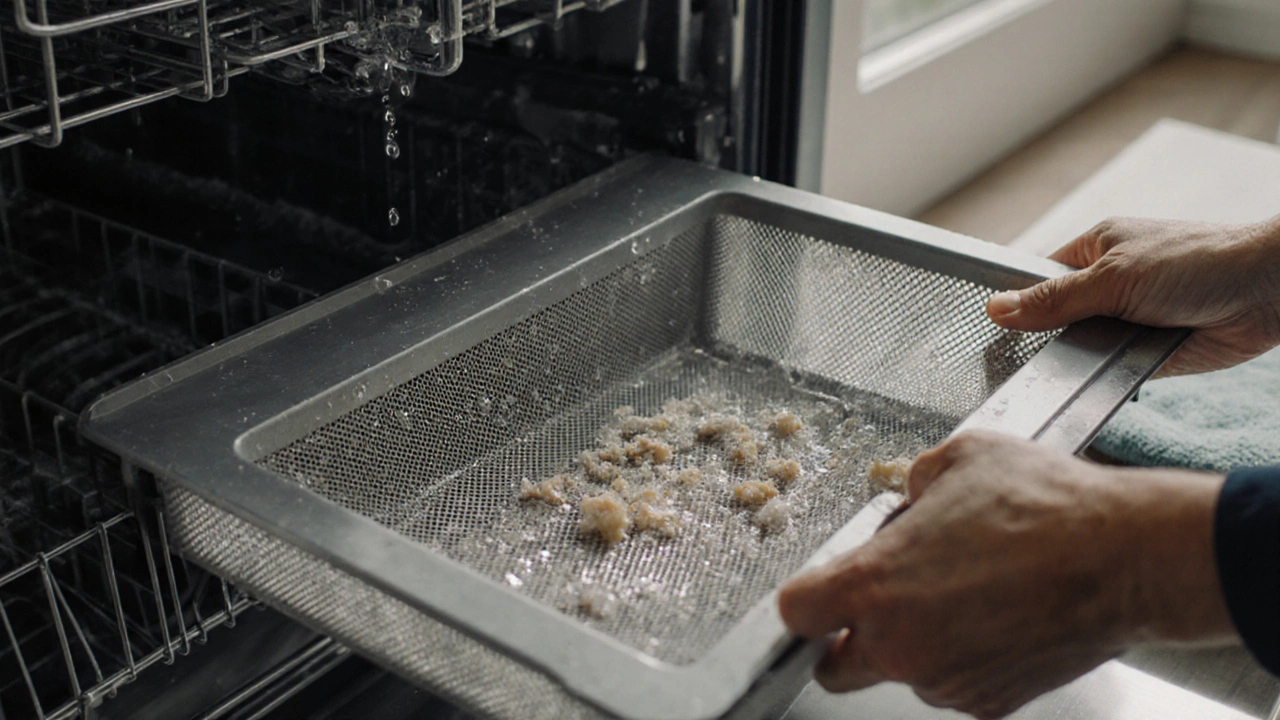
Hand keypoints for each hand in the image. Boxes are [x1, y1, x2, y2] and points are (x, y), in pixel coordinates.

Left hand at [777, 431, 1232, 719]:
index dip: (807, 596)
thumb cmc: (1046, 505)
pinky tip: (994, 614)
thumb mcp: (958, 459)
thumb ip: (913, 481)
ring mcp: (945, 680)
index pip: (796, 612)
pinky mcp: (989, 702)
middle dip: (848, 638)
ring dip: (915, 641)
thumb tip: (909, 497)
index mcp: (875, 585)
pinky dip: (961, 656)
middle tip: (880, 600)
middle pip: (835, 667)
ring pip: (901, 671)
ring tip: (963, 590)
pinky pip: (952, 682)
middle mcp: (901, 644)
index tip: (821, 587)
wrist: (1126, 557)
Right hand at [986, 215, 1279, 376]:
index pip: (1038, 277)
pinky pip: (1112, 368)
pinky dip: (1109, 374)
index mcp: (1095, 250)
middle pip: (1056, 318)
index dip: (1018, 301)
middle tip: (1034, 353)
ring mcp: (1128, 318)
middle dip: (1050, 336)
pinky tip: (1102, 376)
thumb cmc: (1198, 261)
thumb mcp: (1113, 277)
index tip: (995, 329)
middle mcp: (1109, 284)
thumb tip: (997, 309)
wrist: (1266, 292)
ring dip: (1084, 357)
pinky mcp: (1146, 351)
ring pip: (1084, 346)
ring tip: (1079, 361)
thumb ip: (1053, 300)